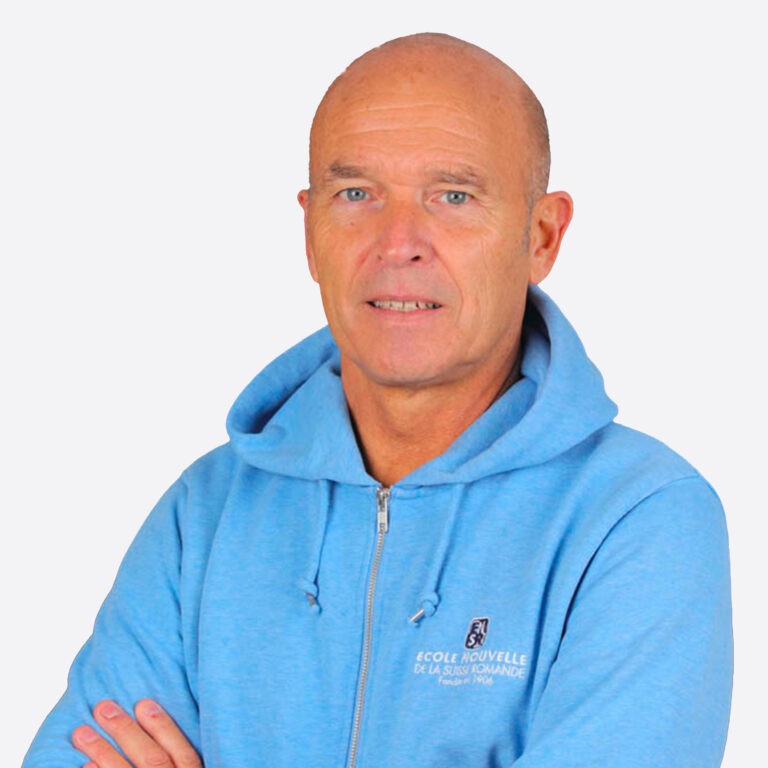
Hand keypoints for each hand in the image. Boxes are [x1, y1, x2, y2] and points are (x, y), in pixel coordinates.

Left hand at [72, 699, 201, 766]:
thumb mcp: (191, 767)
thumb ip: (182, 753)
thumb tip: (157, 712)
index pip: (184, 753)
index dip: (163, 727)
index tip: (143, 703)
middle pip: (153, 760)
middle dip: (127, 733)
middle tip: (103, 707)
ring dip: (103, 752)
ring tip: (82, 732)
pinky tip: (85, 765)